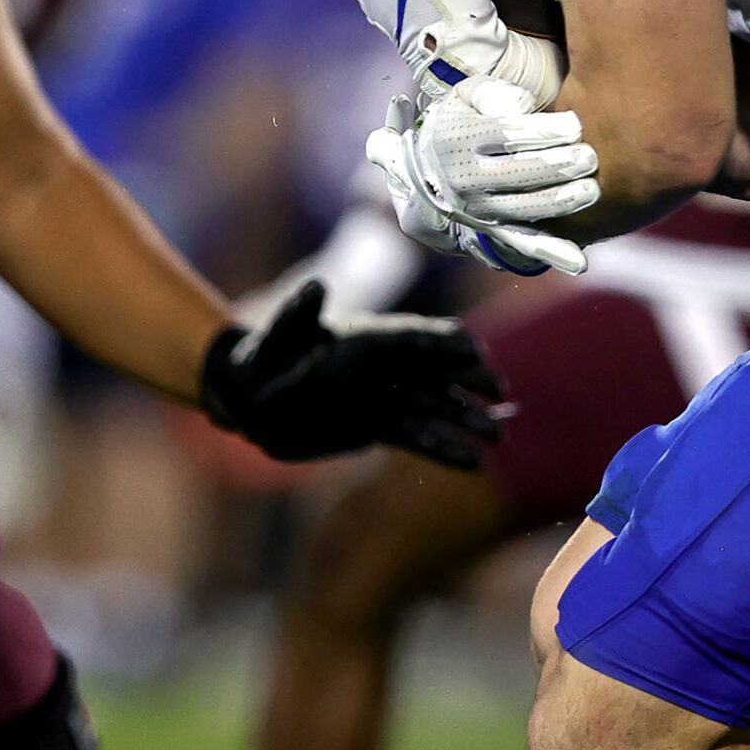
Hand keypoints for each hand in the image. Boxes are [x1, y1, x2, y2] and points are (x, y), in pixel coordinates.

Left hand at [200, 281, 503, 469]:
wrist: (249, 395)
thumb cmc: (263, 357)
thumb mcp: (276, 335)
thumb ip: (298, 314)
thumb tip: (316, 288)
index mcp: (365, 339)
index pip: (412, 337)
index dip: (442, 342)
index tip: (473, 350)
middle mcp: (384, 367)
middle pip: (437, 370)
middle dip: (469, 379)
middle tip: (499, 389)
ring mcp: (385, 396)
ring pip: (435, 406)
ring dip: (466, 419)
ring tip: (499, 432)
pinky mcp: (378, 425)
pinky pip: (418, 437)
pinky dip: (444, 449)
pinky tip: (472, 462)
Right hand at [365, 78, 596, 275]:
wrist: (429, 165)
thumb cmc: (465, 119)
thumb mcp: (468, 96)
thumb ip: (493, 93)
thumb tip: (521, 106)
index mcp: (461, 139)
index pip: (507, 135)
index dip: (545, 131)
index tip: (576, 124)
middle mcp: (466, 178)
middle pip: (519, 173)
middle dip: (559, 165)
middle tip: (590, 157)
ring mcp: (480, 209)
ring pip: (526, 210)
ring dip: (562, 202)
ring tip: (592, 190)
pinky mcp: (493, 230)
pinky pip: (524, 243)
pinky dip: (552, 253)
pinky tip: (578, 262)